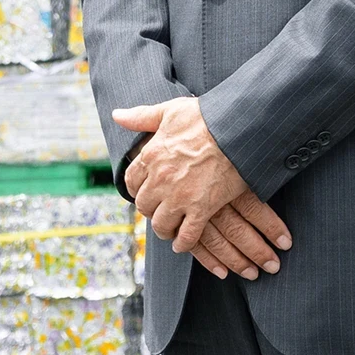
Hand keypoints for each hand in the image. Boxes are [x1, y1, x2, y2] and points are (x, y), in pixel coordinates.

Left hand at [114, 97, 290, 278]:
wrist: (237, 130)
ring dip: (164, 229)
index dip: (138, 189)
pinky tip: (183, 244)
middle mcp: (160, 179)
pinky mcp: (201, 209)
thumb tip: (117, 115)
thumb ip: (141, 117)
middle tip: (159, 211)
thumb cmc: (205, 117)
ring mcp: (180, 196)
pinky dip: (183, 243)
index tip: (146, 191)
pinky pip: (187, 235)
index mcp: (151, 156)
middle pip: (144, 206)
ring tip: (170, 230)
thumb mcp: (169, 111)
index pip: (131, 181)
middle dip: (150, 209)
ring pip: (161, 224)